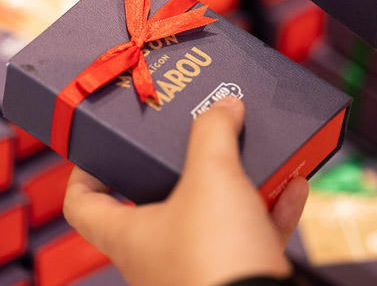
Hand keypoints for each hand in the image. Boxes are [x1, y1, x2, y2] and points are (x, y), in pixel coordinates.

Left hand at [63, 97, 308, 285]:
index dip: (88, 170)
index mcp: (131, 234)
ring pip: (214, 215)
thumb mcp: (212, 177)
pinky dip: (272, 208)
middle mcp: (158, 254)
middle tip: (195, 136)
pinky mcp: (237, 276)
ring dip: (237, 182)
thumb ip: (214, 134)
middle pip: (160, 199)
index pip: (84, 202)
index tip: (105, 145)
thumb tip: (222, 107)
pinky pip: (253, 235)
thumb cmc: (216, 261)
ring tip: (252, 152)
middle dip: (184, 164)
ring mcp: (198, 267)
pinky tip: (293, 185)